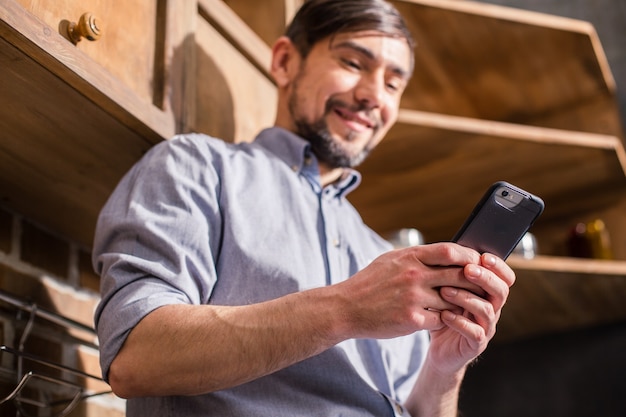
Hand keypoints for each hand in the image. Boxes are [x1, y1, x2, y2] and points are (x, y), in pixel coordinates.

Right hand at [334, 243, 484, 339]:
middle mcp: (413, 275)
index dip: (469, 257)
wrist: (345, 307)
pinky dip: (446, 320)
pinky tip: (444, 319)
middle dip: (475, 281)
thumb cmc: (369, 283)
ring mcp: (413, 297)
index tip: (477, 263)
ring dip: (462, 303)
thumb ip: (416, 256)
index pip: (450, 251)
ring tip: (466, 305)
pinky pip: (441, 319)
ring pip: (453, 300)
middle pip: (459, 275)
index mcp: (409, 256)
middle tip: (483, 286)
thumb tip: (443, 253)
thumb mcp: (390, 260)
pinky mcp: (411, 319)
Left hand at [427, 252, 515, 373]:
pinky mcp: (476, 345)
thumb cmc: (445, 314)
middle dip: (485, 278)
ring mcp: (486, 328)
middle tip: (467, 270)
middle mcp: (493, 310)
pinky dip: (459, 322)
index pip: (505, 278)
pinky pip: (474, 332)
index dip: (498, 266)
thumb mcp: (448, 291)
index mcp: (489, 294)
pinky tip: (444, 314)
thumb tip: (450, 248)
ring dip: (466, 298)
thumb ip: (453, 275)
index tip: (484, 256)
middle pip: (500, 291)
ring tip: (444, 290)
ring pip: (486, 310)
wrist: (440, 349)